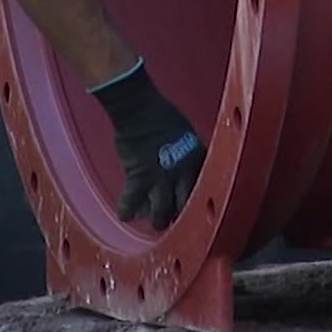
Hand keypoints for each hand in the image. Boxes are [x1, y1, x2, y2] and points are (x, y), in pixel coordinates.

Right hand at [89, 59, 205, 229]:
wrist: (139, 109)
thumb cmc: (161, 116)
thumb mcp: (186, 135)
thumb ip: (189, 155)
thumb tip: (188, 167)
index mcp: (197, 159)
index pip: (206, 188)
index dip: (200, 202)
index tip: (195, 208)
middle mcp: (182, 172)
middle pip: (186, 206)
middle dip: (181, 217)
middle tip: (175, 220)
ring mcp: (160, 178)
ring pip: (161, 211)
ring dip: (156, 219)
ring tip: (152, 221)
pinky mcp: (138, 178)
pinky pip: (132, 201)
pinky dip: (127, 209)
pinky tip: (125, 215)